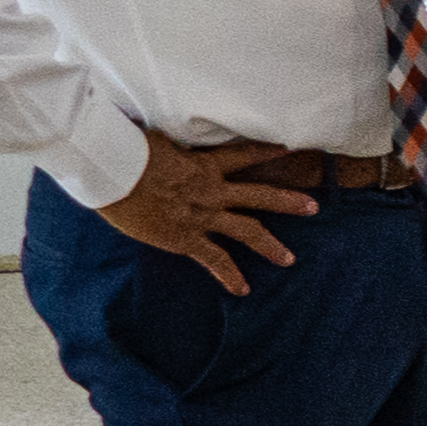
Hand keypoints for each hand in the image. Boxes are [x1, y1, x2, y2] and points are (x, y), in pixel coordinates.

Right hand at [105, 127, 316, 293]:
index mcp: (203, 164)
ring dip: (271, 246)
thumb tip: (155, 136)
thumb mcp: (153, 138)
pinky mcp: (186, 237)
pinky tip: (242, 290)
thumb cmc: (123, 148)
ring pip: (248, 230)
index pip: (242, 155)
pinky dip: (229, 275)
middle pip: (260, 195)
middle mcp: (211, 189)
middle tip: (313, 207)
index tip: (285, 149)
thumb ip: (164, 143)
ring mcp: (203, 215)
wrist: (113, 170)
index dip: (264, 151)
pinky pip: (214, 259)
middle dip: (288, 201)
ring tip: (290, 260)